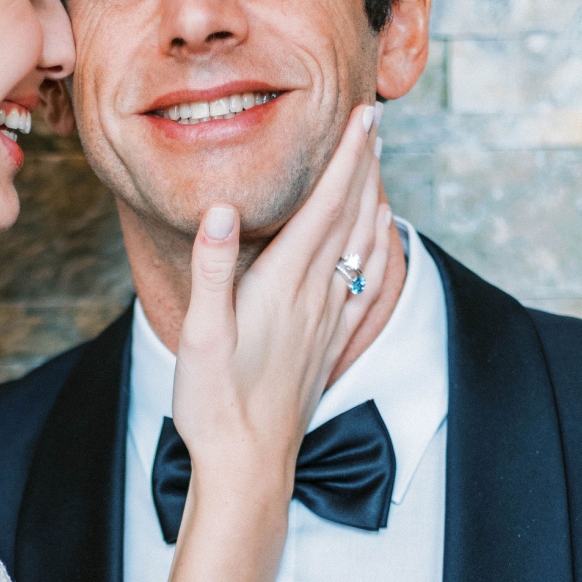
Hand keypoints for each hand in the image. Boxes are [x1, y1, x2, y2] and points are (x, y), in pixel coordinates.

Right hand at [171, 102, 392, 511]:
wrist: (249, 465)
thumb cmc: (216, 404)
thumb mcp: (202, 335)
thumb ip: (212, 269)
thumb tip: (220, 209)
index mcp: (285, 286)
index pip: (326, 207)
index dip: (346, 158)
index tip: (365, 117)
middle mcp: (315, 297)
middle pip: (351, 218)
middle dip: (365, 166)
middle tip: (377, 122)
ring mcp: (327, 321)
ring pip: (363, 246)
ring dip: (373, 201)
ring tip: (379, 166)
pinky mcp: (328, 343)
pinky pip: (364, 283)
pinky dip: (377, 249)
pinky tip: (380, 241)